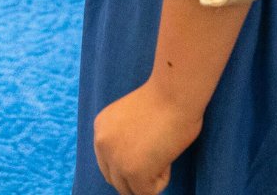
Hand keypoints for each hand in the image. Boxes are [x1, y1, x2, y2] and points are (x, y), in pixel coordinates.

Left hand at [93, 80, 201, 194]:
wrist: (175, 93)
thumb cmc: (165, 100)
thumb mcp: (130, 119)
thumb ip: (123, 140)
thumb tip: (132, 164)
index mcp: (101, 127)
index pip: (108, 163)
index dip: (130, 162)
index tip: (147, 149)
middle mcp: (102, 143)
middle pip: (115, 179)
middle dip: (136, 174)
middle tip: (156, 154)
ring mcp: (116, 160)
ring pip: (130, 190)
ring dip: (148, 179)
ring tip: (161, 152)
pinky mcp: (134, 173)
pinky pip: (148, 193)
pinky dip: (162, 179)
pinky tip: (166, 155)